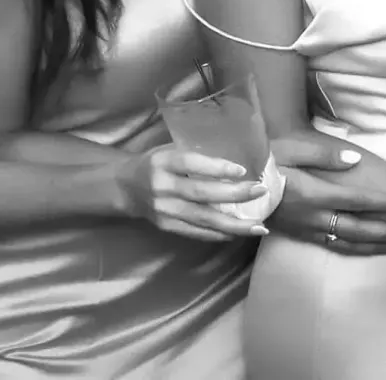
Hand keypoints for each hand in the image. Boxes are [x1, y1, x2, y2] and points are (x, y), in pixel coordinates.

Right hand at [116, 146, 269, 241]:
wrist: (125, 187)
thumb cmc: (155, 163)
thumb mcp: (169, 150)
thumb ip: (194, 156)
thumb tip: (234, 165)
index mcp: (163, 162)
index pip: (191, 164)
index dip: (217, 168)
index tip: (242, 171)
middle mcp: (163, 187)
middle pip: (201, 193)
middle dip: (234, 195)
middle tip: (259, 192)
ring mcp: (165, 210)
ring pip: (203, 219)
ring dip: (233, 224)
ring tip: (258, 226)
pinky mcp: (167, 227)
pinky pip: (197, 232)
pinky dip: (219, 234)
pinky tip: (238, 234)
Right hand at [271, 136, 385, 256]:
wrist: (237, 190)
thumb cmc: (265, 162)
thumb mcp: (291, 150)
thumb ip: (324, 156)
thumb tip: (355, 159)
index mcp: (317, 193)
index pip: (360, 201)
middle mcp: (317, 217)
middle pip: (361, 228)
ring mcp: (309, 230)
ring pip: (351, 243)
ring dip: (379, 245)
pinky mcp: (302, 236)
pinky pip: (335, 247)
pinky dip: (357, 251)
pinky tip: (369, 250)